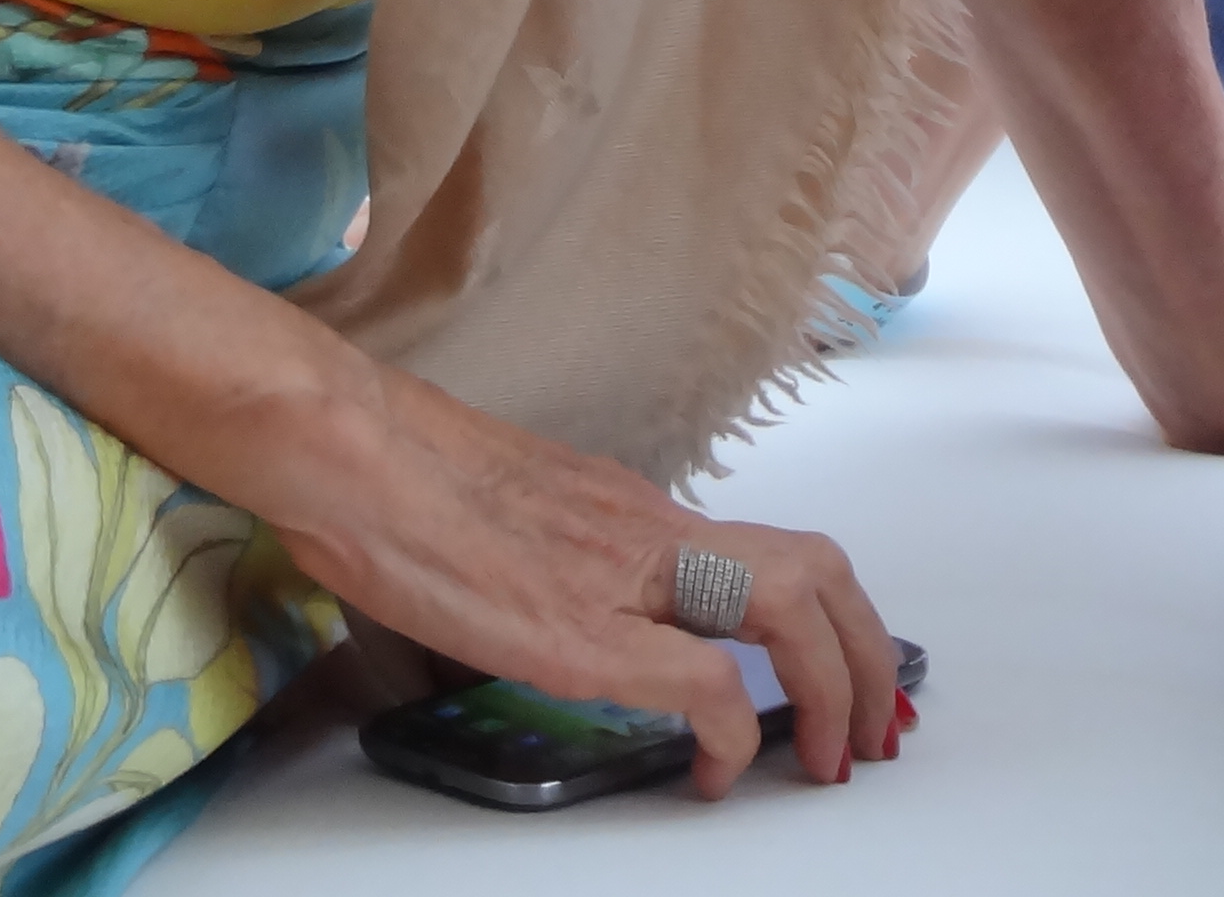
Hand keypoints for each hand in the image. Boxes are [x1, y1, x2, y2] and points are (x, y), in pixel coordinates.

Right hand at [255, 361, 902, 794]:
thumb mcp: (516, 515)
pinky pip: (702, 681)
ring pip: (789, 605)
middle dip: (867, 654)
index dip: (834, 615)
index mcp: (635, 508)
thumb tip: (572, 599)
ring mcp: (622, 576)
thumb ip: (567, 552)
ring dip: (833, 688)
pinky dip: (732, 733)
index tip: (846, 672)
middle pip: (815, 568)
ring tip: (831, 755)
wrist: (347, 450)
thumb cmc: (399, 474)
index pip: (775, 548)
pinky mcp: (582, 631)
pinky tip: (715, 773)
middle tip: (875, 727)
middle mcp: (650, 530)